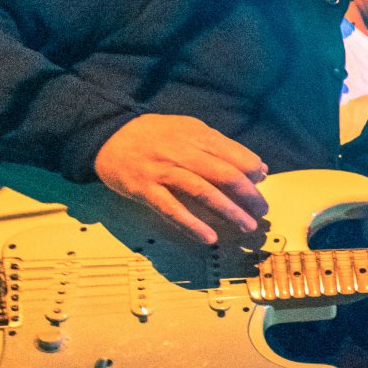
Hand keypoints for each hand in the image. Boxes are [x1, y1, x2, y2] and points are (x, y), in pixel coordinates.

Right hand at [94, 114, 268, 244]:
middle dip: (249, 196)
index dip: (253, 172)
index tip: (261, 184)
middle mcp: (182, 151)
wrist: (107, 135)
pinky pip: (172, 209)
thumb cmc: (153, 135)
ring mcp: (163, 171)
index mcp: (197, 135)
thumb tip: (258, 168)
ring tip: (246, 225)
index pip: (235, 155)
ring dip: (229, 212)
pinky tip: (208, 238)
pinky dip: (192, 225)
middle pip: (225, 174)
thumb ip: (221, 147)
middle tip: (261, 211)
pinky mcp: (145, 189)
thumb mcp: (188, 130)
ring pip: (203, 192)